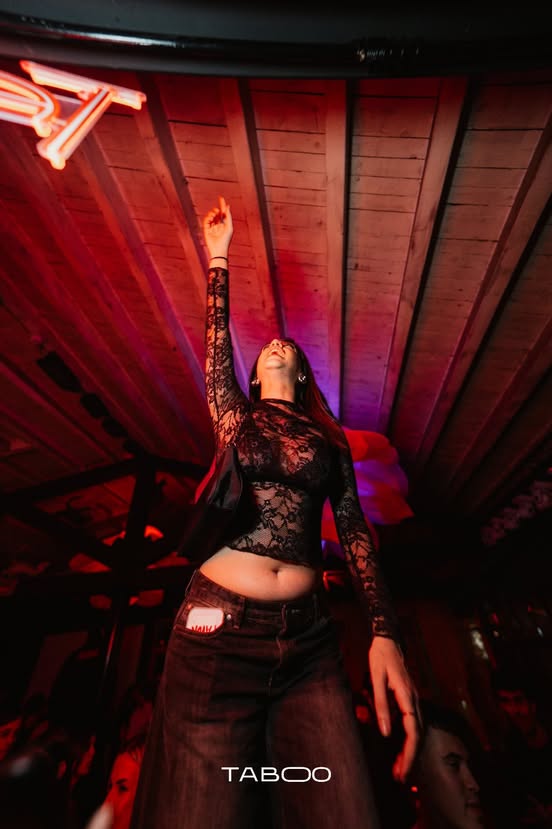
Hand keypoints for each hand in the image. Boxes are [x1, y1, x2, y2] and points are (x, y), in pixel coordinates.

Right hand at [203, 196, 232, 259]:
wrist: (219, 250)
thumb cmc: (226, 240)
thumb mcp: (229, 227)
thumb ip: (228, 217)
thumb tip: (227, 206)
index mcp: (225, 224)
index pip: (223, 212)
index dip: (222, 205)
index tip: (221, 198)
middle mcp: (219, 225)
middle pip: (217, 214)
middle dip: (217, 210)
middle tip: (217, 211)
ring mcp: (212, 227)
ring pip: (211, 217)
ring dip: (212, 214)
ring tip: (214, 214)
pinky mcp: (206, 230)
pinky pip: (206, 221)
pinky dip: (208, 218)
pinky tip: (211, 218)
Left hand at [368, 635, 420, 782]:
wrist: (388, 639)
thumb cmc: (380, 657)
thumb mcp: (376, 679)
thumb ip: (381, 705)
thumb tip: (384, 732)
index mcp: (406, 696)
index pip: (413, 731)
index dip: (409, 753)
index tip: (402, 770)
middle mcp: (414, 700)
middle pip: (417, 735)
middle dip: (410, 758)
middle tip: (400, 778)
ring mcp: (413, 700)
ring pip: (416, 731)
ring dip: (409, 751)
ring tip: (399, 770)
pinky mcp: (409, 700)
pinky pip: (412, 724)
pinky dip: (408, 740)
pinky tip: (400, 750)